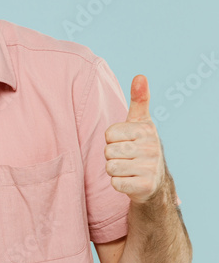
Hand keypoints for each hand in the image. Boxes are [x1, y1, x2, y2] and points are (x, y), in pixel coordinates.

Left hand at [105, 75, 165, 204]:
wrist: (154, 182)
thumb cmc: (140, 146)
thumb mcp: (140, 122)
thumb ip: (139, 99)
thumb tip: (140, 76)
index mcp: (147, 130)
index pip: (109, 134)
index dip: (111, 140)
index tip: (124, 142)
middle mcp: (152, 148)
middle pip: (108, 150)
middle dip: (112, 155)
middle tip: (126, 158)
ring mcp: (150, 168)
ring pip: (110, 167)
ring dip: (114, 170)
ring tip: (127, 168)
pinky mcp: (145, 186)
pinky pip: (115, 183)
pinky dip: (118, 183)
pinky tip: (129, 180)